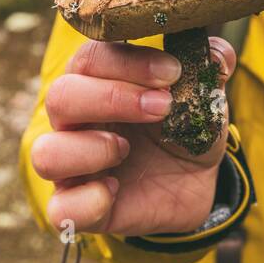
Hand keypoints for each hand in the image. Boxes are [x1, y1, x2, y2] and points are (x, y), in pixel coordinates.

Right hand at [33, 36, 236, 237]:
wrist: (195, 182)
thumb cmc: (184, 126)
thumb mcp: (203, 96)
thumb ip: (207, 69)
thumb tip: (219, 53)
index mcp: (98, 81)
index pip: (91, 57)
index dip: (129, 62)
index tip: (173, 72)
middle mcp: (75, 120)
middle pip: (60, 97)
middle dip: (112, 98)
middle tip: (162, 107)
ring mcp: (72, 165)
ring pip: (45, 153)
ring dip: (89, 148)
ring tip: (126, 148)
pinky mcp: (79, 207)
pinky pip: (60, 209)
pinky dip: (87, 200)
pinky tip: (115, 190)